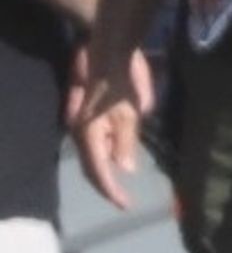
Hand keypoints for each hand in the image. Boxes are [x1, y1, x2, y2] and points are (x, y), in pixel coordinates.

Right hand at [73, 52, 154, 209]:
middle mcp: (80, 131)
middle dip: (106, 184)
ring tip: (121, 182)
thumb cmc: (122, 78)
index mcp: (89, 134)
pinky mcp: (86, 113)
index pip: (98, 172)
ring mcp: (81, 122)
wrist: (109, 47)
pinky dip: (105, 151)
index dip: (111, 191)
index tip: (125, 205)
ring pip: (92, 154)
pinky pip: (94, 140)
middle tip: (123, 198)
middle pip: (91, 166)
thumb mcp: (130, 112)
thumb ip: (126, 142)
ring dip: (105, 168)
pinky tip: (117, 154)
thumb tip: (124, 170)